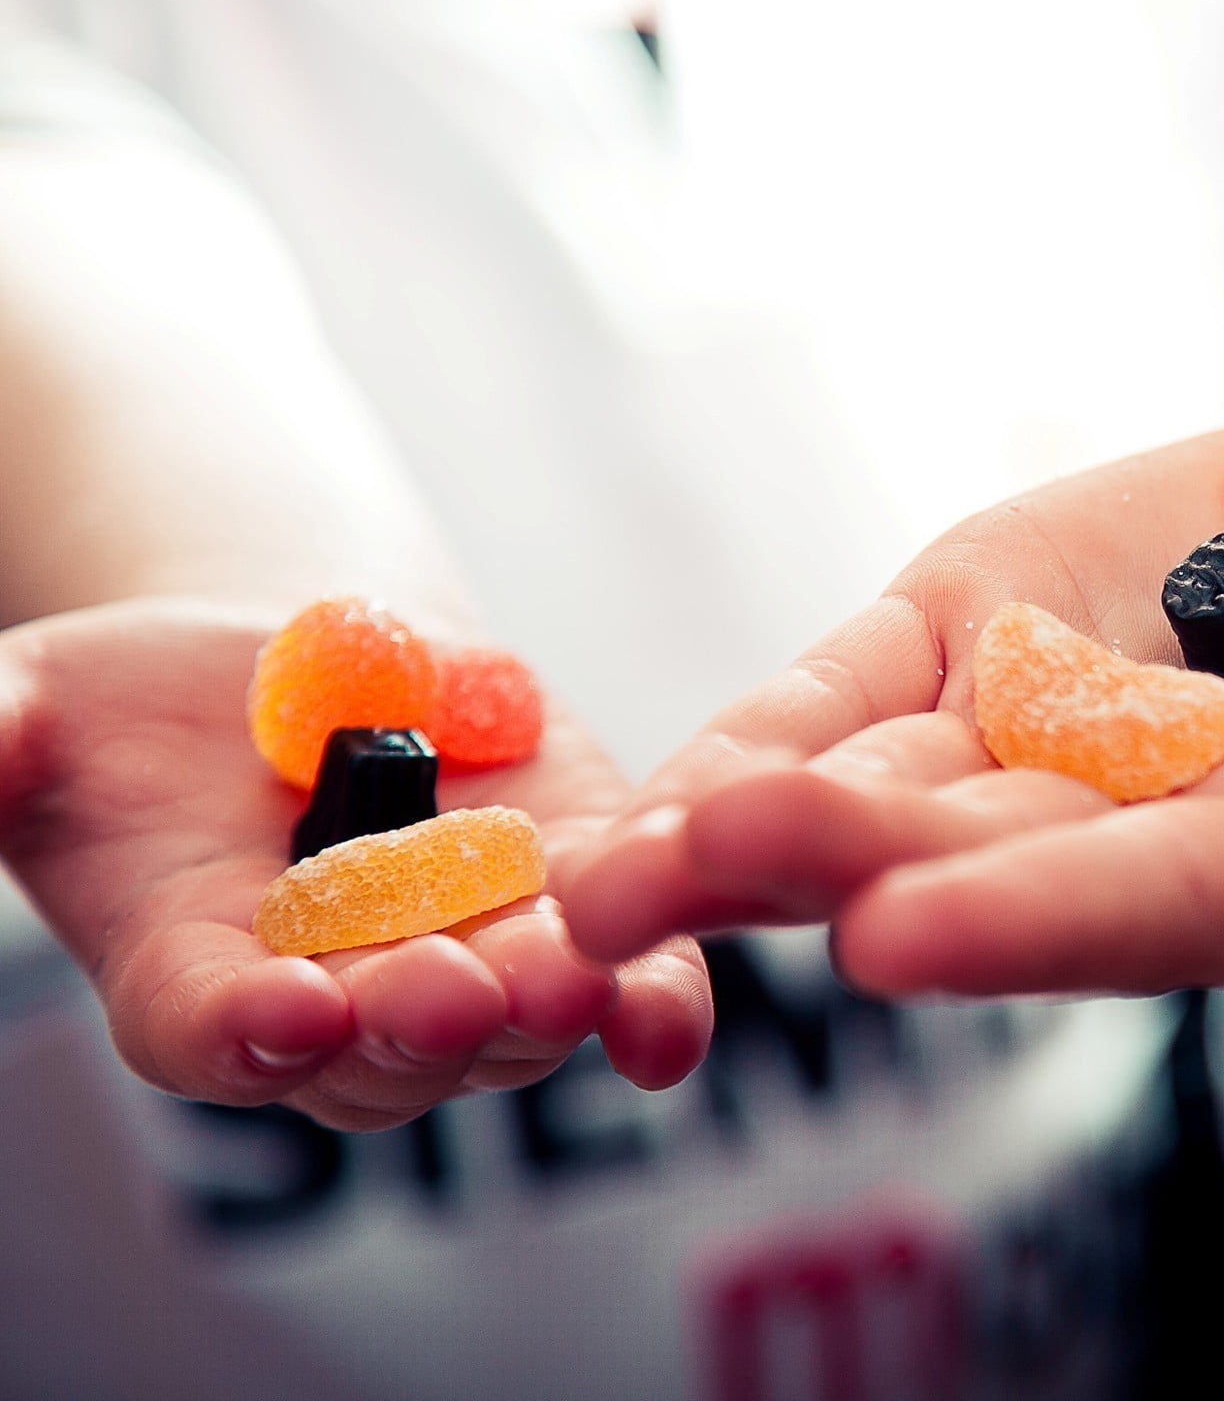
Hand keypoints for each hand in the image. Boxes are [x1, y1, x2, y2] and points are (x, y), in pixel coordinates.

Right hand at [0, 597, 710, 1131]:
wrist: (298, 665)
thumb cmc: (135, 709)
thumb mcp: (40, 710)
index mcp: (193, 979)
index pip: (214, 1031)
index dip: (247, 1029)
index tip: (284, 1010)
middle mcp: (338, 1005)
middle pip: (379, 1053)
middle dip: (415, 1023)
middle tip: (447, 992)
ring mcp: (467, 966)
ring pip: (508, 1028)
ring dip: (540, 1010)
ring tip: (566, 976)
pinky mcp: (573, 908)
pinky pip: (625, 985)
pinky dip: (654, 1005)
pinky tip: (667, 1020)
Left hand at [562, 367, 1223, 1014]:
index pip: (1167, 908)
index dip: (1048, 915)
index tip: (914, 928)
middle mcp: (1157, 840)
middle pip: (986, 861)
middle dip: (844, 866)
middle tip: (691, 873)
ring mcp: (1062, 742)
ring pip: (892, 790)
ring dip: (752, 821)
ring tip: (606, 861)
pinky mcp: (999, 637)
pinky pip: (871, 683)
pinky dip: (775, 718)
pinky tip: (657, 768)